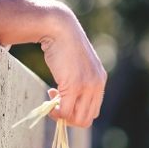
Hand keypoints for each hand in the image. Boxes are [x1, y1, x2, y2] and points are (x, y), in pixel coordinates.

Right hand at [38, 5, 106, 126]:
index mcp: (100, 80)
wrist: (59, 28)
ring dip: (62, 116)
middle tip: (55, 104)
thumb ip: (78, 79)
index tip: (62, 99)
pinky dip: (55, 112)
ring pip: (78, 119)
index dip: (76, 110)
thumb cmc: (63, 43)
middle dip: (69, 117)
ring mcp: (87, 86)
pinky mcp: (74, 85)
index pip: (93, 110)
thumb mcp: (76, 64)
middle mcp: (97, 85)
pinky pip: (66, 111)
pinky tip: (48, 99)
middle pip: (87, 118)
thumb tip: (66, 95)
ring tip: (51, 102)